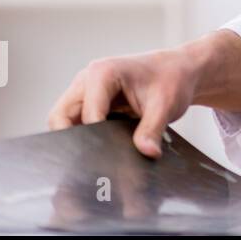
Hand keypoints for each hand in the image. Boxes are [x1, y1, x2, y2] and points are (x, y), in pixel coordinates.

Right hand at [48, 30, 240, 158]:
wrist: (179, 71)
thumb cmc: (172, 80)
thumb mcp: (166, 105)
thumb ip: (152, 129)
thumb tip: (146, 153)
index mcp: (102, 73)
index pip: (87, 113)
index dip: (94, 139)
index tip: (105, 162)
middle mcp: (86, 81)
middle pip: (60, 118)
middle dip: (71, 143)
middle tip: (88, 169)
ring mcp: (86, 93)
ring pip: (64, 123)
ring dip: (75, 143)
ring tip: (92, 167)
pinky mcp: (90, 104)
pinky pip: (76, 125)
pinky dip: (83, 141)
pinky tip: (98, 158)